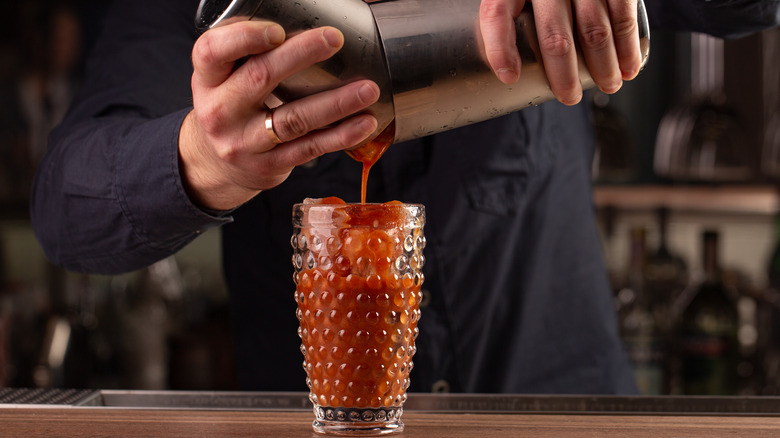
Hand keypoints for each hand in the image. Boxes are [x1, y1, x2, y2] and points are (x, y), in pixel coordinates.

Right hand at [179, 21, 379, 209]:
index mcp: (208, 79)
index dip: (245, 38)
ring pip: (294, 119)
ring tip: (368, 89)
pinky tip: (364, 123)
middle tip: (334, 39)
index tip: (278, 30)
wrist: (216, 165)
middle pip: (260, 78)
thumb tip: (307, 15)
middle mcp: (221, 111)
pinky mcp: (269, 165)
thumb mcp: (224, 77)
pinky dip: (340, 136)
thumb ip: (251, 52)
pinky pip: (310, 148)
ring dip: (335, 103)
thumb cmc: (230, 106)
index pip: (213, 52)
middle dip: (301, 55)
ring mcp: (245, 142)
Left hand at [479, 0, 642, 104]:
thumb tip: (508, 69)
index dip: (500, 48)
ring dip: (602, 66)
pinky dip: (627, 46)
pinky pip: (622, 14)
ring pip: (593, 30)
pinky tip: (628, 65)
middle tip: (568, 96)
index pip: (497, 13)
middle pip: (554, 34)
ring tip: (607, 85)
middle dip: (563, 74)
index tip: (509, 77)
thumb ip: (512, 19)